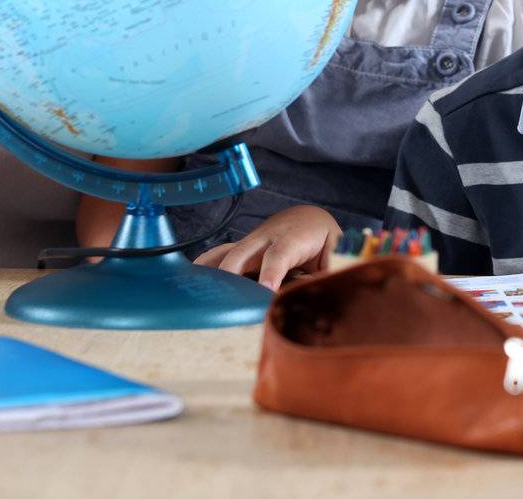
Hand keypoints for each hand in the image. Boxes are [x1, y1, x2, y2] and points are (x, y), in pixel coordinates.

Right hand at [194, 205, 339, 289]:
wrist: (309, 218)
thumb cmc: (324, 241)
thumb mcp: (335, 256)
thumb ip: (327, 275)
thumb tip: (317, 297)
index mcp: (293, 238)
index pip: (278, 256)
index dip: (270, 273)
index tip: (264, 293)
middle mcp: (267, 237)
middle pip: (241, 254)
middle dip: (230, 277)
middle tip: (223, 303)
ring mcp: (250, 241)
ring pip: (224, 254)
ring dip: (209, 273)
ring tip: (193, 295)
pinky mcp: (241, 248)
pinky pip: (217, 255)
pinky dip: (203, 268)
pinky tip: (187, 284)